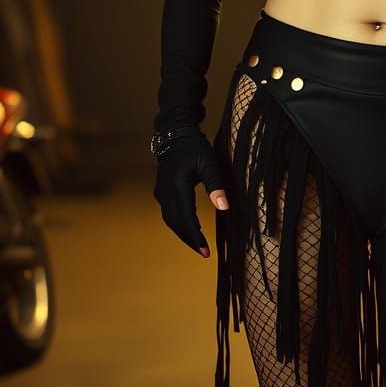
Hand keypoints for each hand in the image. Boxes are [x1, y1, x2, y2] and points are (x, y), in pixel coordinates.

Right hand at [152, 131, 229, 257]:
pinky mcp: (162, 191)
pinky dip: (180, 223)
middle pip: (176, 224)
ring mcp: (161, 193)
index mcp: (177, 187)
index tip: (205, 252)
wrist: (174, 134)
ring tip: (199, 243)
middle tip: (204, 252)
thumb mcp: (209, 163)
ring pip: (171, 220)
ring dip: (184, 233)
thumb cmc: (194, 147)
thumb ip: (216, 185)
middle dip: (190, 239)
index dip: (195, 237)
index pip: (186, 219)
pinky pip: (170, 213)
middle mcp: (166, 193)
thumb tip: (224, 207)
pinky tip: (192, 227)